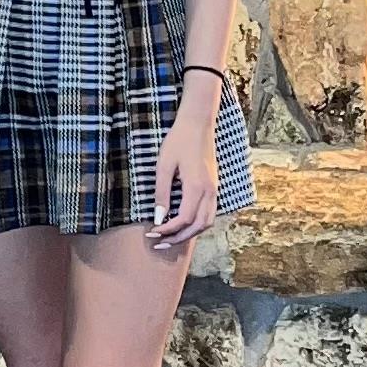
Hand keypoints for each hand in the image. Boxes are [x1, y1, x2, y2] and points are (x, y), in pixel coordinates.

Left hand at [149, 108, 221, 262]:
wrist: (198, 123)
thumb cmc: (178, 140)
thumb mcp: (164, 166)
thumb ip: (162, 193)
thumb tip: (159, 218)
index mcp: (197, 187)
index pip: (184, 219)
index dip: (168, 230)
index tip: (153, 232)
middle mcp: (209, 191)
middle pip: (198, 226)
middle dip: (179, 238)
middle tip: (160, 243)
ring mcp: (214, 189)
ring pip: (207, 222)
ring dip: (190, 233)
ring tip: (171, 237)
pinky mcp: (214, 186)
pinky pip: (209, 213)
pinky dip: (197, 224)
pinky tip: (183, 224)